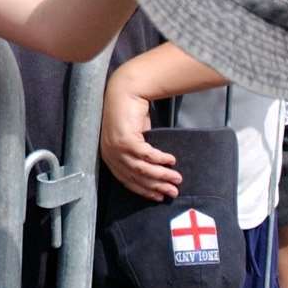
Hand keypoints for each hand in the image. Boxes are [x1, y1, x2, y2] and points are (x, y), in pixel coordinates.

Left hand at [99, 69, 179, 200]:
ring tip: (177, 178)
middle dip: (156, 186)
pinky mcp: (125, 140)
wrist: (125, 92)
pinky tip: (172, 160)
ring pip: (142, 169)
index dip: (144, 190)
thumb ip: (139, 155)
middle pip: (136, 177)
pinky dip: (160, 159)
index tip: (159, 196)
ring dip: (162, 175)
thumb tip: (157, 172)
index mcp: (110, 157)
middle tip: (173, 192)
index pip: (127, 180)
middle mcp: (110, 155)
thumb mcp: (133, 139)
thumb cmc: (130, 115)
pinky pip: (147, 154)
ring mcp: (116, 148)